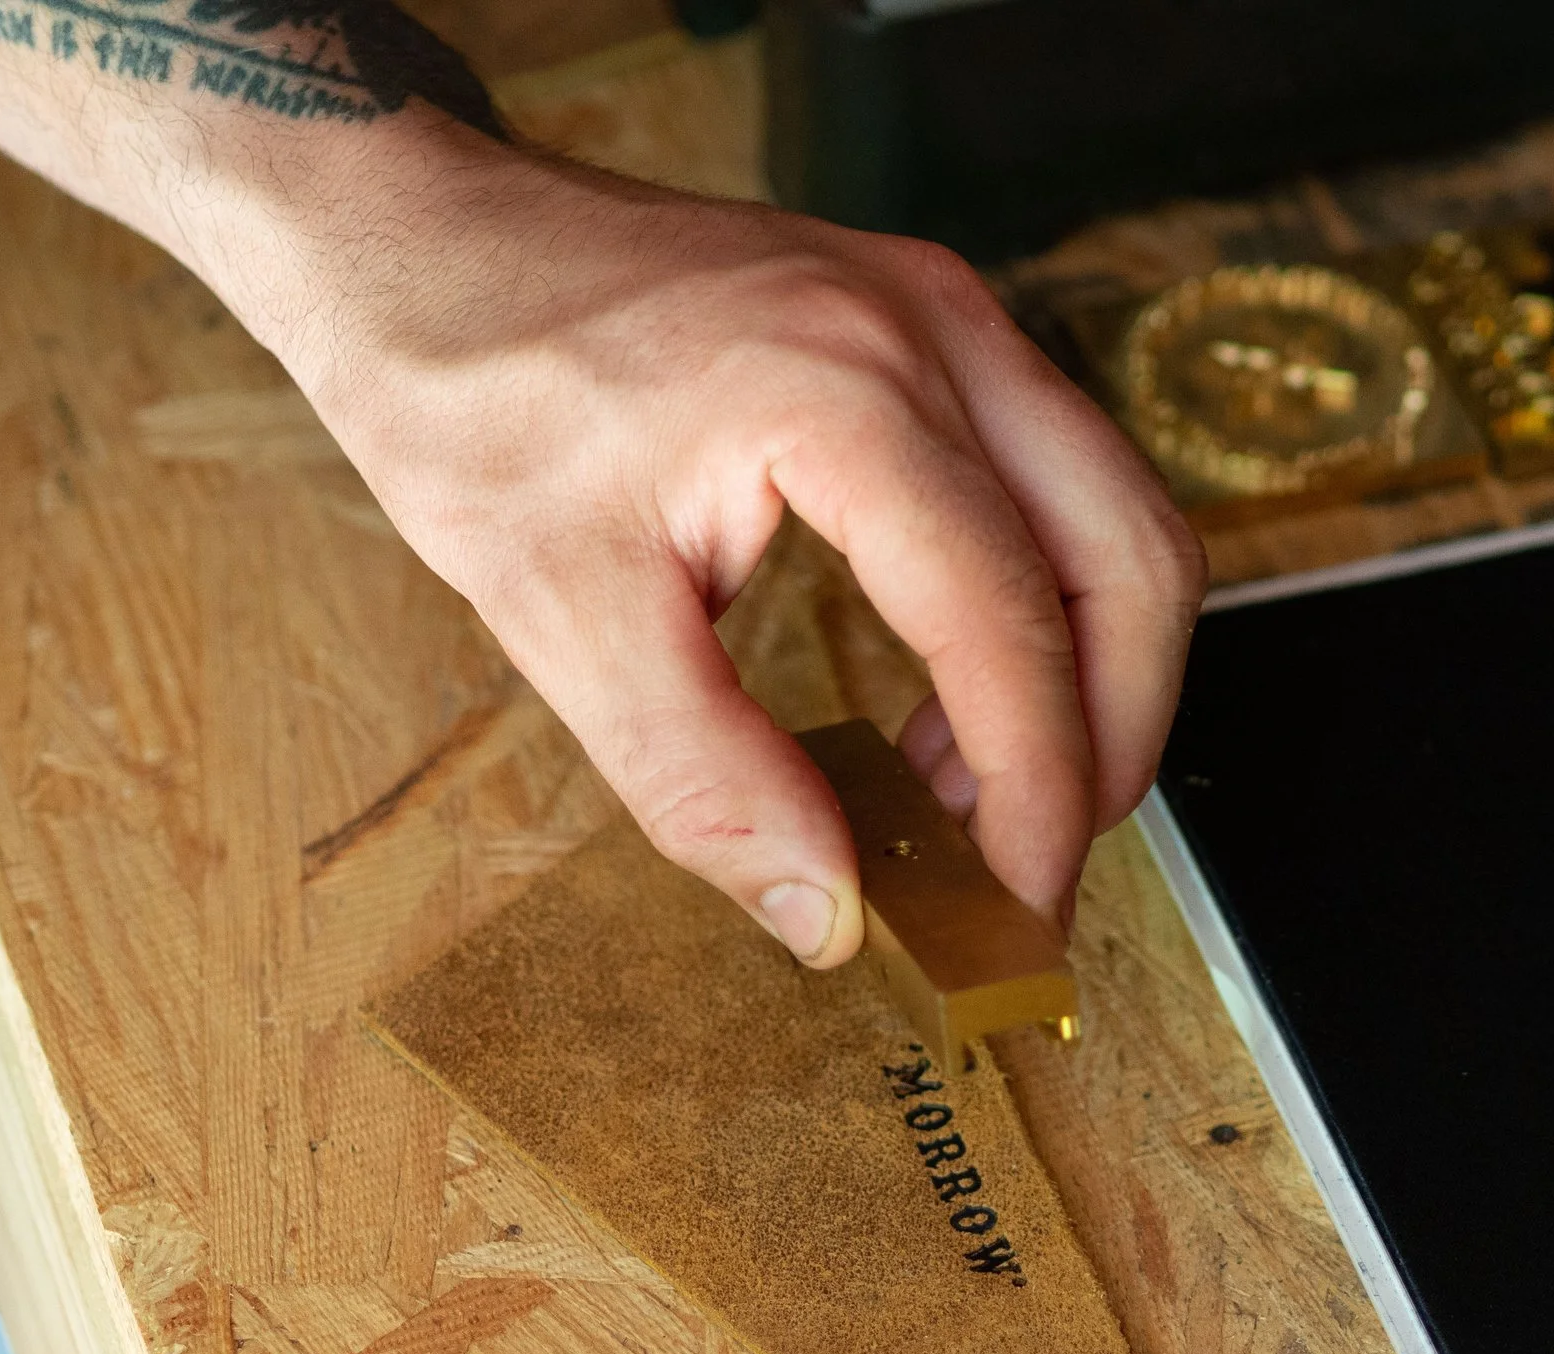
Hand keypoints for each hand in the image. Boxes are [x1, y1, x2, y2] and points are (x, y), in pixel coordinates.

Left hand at [222, 124, 1204, 966]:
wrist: (421, 240)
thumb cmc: (468, 396)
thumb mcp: (557, 612)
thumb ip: (705, 776)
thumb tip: (833, 913)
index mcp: (843, 393)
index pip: (1009, 622)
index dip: (1038, 789)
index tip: (1019, 904)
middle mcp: (931, 332)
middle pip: (1133, 560)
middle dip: (1110, 736)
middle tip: (1032, 863)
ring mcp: (944, 315)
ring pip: (1117, 515)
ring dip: (1085, 672)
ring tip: (978, 796)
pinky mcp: (931, 330)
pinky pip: (1055, 480)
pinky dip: (1042, 605)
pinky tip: (948, 697)